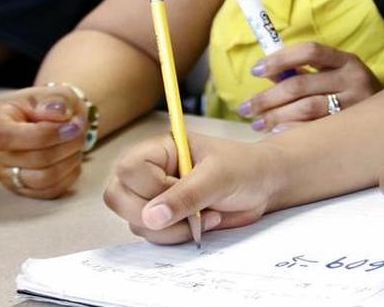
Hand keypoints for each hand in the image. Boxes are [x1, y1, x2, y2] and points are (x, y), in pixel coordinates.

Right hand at [0, 84, 88, 198]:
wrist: (51, 120)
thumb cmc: (48, 105)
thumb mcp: (55, 92)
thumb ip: (57, 99)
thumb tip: (57, 112)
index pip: (6, 137)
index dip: (44, 134)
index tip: (72, 125)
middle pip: (33, 159)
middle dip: (67, 144)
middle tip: (80, 129)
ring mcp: (2, 173)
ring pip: (42, 179)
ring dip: (70, 160)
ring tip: (77, 143)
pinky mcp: (19, 188)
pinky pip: (49, 191)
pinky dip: (69, 175)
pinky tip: (72, 157)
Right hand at [103, 133, 282, 243]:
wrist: (264, 186)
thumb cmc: (245, 168)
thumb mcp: (219, 177)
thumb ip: (186, 195)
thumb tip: (150, 217)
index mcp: (160, 149)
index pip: (128, 169)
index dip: (151, 186)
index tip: (183, 188)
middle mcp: (151, 171)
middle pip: (118, 197)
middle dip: (154, 213)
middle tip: (191, 211)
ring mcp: (155, 196)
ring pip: (136, 222)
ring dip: (171, 228)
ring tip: (206, 215)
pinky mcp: (164, 217)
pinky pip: (152, 235)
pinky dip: (176, 236)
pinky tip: (203, 223)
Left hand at [237, 42, 383, 131]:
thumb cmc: (350, 94)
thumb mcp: (334, 76)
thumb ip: (304, 73)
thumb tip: (266, 74)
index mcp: (346, 60)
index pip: (310, 51)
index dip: (280, 58)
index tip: (256, 70)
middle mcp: (353, 79)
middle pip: (301, 84)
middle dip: (267, 97)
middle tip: (245, 108)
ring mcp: (355, 104)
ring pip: (307, 108)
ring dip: (276, 116)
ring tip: (257, 123)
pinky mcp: (353, 127)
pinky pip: (316, 128)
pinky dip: (293, 129)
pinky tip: (277, 132)